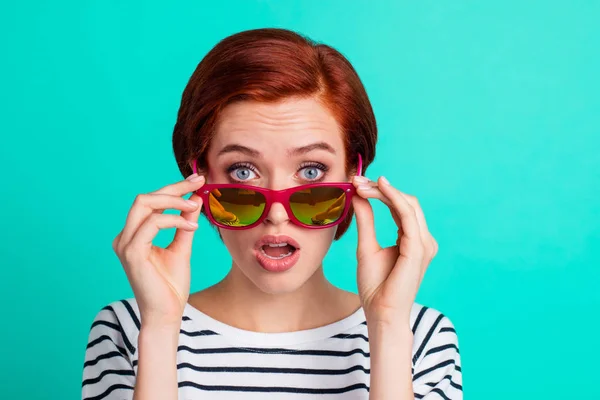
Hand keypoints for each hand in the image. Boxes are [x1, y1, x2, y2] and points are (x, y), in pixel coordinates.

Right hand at [112, 173, 205, 326]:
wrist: (166, 314)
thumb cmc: (171, 286)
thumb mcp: (182, 247)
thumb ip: (184, 224)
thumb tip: (194, 200)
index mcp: (134, 235)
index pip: (150, 202)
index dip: (173, 188)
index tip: (196, 180)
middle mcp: (125, 237)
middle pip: (145, 198)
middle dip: (173, 187)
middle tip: (199, 182)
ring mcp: (125, 244)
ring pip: (145, 204)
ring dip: (174, 201)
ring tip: (196, 206)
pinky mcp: (132, 252)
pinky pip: (153, 223)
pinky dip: (174, 220)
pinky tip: (192, 226)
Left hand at [351, 175, 437, 326]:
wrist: (380, 312)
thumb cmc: (375, 286)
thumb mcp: (366, 246)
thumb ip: (366, 220)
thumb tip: (358, 196)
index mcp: (413, 240)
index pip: (400, 207)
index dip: (380, 192)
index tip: (357, 184)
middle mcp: (422, 240)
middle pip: (406, 202)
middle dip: (381, 188)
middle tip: (357, 181)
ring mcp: (424, 244)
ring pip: (408, 204)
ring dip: (384, 191)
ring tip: (361, 185)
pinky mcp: (418, 248)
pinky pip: (408, 215)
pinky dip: (393, 198)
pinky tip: (378, 189)